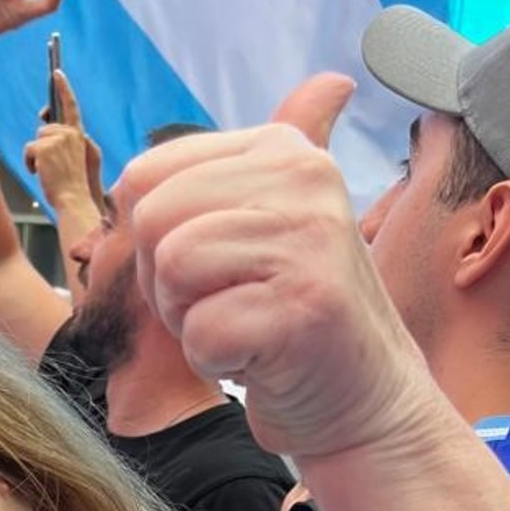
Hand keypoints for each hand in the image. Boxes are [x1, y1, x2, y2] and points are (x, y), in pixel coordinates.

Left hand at [24, 70, 103, 213]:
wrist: (73, 199)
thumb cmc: (71, 184)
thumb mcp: (70, 157)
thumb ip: (61, 140)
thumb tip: (44, 123)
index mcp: (78, 135)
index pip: (70, 106)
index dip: (63, 88)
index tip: (56, 72)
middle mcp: (69, 133)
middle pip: (44, 129)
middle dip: (42, 146)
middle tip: (50, 166)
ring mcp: (57, 139)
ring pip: (36, 139)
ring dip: (36, 156)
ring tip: (48, 172)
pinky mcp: (44, 147)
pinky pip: (28, 150)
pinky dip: (30, 163)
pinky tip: (40, 173)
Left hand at [120, 75, 433, 464]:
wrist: (364, 400)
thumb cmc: (295, 322)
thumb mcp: (270, 229)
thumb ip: (237, 177)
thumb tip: (274, 109)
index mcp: (282, 150)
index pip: (145, 175)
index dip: (153, 241)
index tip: (213, 269)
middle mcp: (301, 179)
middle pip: (151, 219)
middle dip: (166, 283)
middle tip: (227, 306)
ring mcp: (307, 240)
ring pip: (170, 269)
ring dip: (189, 321)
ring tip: (244, 327)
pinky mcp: (301, 308)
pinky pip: (201, 333)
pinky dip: (216, 361)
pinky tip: (260, 358)